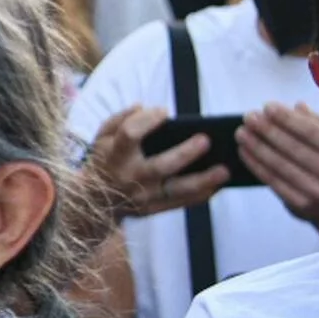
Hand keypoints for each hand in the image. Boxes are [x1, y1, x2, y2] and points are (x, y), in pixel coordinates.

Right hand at [85, 105, 228, 220]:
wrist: (93, 201)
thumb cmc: (104, 161)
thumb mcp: (101, 137)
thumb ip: (119, 119)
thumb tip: (143, 107)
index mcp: (114, 154)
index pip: (129, 135)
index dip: (146, 121)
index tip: (164, 112)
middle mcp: (129, 176)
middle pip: (160, 166)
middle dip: (185, 153)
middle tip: (206, 140)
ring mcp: (142, 196)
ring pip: (176, 190)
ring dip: (202, 180)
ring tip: (225, 170)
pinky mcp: (152, 210)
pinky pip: (181, 203)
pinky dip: (201, 195)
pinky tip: (218, 185)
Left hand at [238, 104, 318, 240]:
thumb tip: (297, 106)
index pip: (311, 132)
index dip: (287, 119)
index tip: (267, 106)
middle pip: (292, 148)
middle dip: (267, 130)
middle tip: (248, 117)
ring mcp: (316, 191)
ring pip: (279, 165)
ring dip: (256, 146)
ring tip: (241, 132)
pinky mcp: (300, 204)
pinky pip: (273, 181)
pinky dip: (256, 165)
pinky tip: (244, 151)